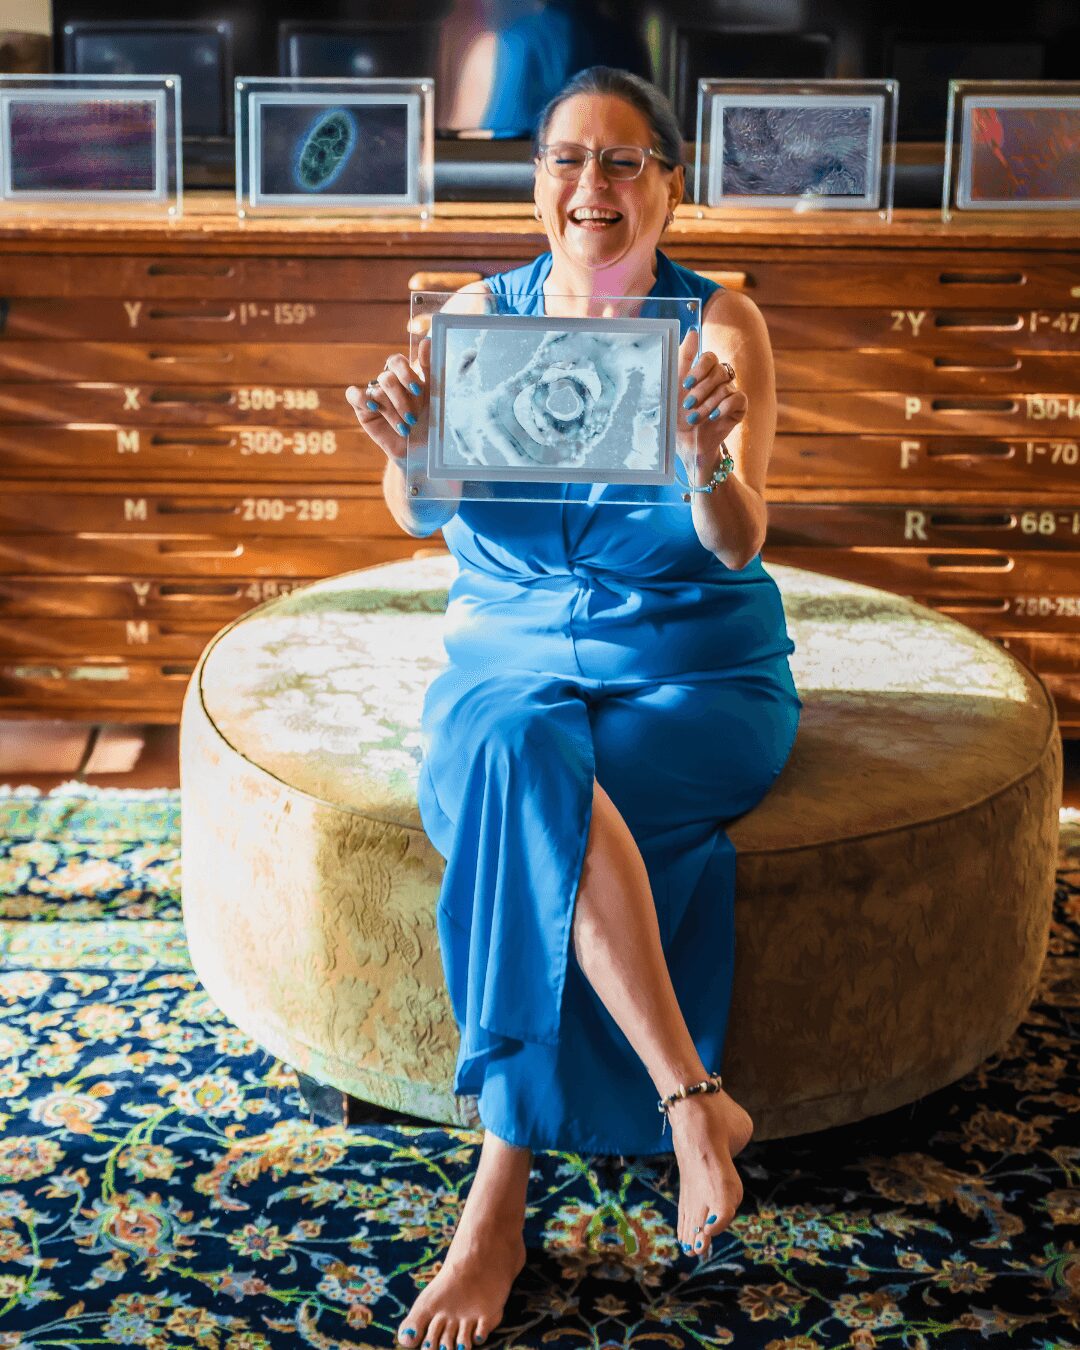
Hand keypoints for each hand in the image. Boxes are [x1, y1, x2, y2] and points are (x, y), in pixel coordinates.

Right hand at [346, 335, 431, 466]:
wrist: (422, 453)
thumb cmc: (431, 424)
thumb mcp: (435, 397)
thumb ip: (430, 369)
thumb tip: (427, 340)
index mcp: (405, 377)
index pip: (397, 362)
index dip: (405, 373)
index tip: (418, 391)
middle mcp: (388, 384)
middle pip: (387, 377)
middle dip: (401, 399)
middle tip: (413, 418)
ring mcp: (374, 395)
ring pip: (377, 391)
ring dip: (392, 410)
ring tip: (405, 428)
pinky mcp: (362, 410)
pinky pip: (353, 395)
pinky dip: (361, 398)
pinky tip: (374, 407)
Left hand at [674, 327, 746, 480]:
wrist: (687, 443)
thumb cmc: (678, 415)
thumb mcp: (675, 388)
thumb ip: (682, 359)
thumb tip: (692, 332)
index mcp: (704, 372)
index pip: (710, 357)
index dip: (699, 368)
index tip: (685, 384)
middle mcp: (720, 380)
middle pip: (718, 372)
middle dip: (701, 390)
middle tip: (688, 405)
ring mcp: (731, 393)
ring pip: (726, 388)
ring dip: (707, 405)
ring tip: (695, 418)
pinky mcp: (739, 408)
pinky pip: (738, 399)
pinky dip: (723, 408)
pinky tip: (712, 418)